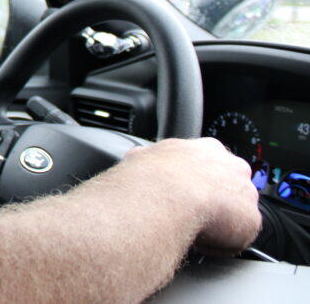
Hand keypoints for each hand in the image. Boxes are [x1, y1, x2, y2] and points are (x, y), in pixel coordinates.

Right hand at [120, 138, 261, 255]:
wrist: (164, 195)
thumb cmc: (150, 175)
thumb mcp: (142, 156)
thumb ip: (151, 158)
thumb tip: (139, 158)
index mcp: (209, 148)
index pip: (211, 164)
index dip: (198, 180)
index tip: (186, 191)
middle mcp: (234, 166)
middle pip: (230, 186)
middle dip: (215, 199)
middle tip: (192, 211)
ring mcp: (246, 193)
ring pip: (237, 212)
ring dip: (220, 221)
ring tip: (194, 228)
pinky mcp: (252, 220)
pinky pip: (238, 237)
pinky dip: (220, 242)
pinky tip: (200, 240)